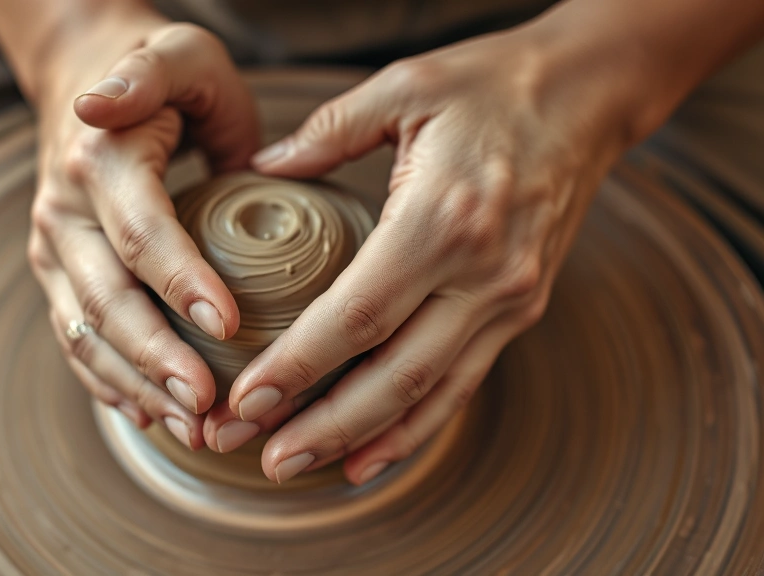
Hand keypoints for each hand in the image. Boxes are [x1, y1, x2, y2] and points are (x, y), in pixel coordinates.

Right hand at [27, 18, 259, 448]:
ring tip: (191, 427)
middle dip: (157, 359)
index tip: (228, 324)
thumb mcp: (172, 53)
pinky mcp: (60, 277)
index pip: (140, 234)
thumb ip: (148, 73)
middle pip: (106, 301)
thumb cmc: (156, 69)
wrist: (87, 76)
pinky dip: (110, 384)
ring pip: (86, 334)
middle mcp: (64, 214)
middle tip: (208, 405)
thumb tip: (97, 106)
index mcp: (98, 162)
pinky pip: (76, 340)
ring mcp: (54, 252)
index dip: (181, 282)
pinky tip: (150, 414)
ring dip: (136, 386)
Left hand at [202, 23, 637, 481]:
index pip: (357, 316)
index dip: (297, 367)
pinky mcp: (519, 309)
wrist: (592, 95)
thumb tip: (261, 169)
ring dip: (359, 440)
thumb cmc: (494, 85)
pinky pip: (460, 383)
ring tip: (295, 468)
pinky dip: (414, 427)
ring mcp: (509, 301)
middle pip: (391, 376)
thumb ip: (326, 132)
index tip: (244, 402)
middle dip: (318, 426)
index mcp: (444, 220)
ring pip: (428, 394)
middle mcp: (483, 275)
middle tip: (255, 457)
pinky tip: (369, 456)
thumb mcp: (404, 86)